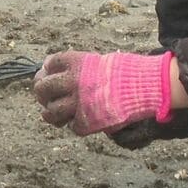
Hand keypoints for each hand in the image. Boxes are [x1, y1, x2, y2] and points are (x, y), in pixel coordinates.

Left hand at [33, 50, 173, 135]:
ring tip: (54, 114)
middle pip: (42, 88)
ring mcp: (78, 103)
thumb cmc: (129, 72)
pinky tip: (78, 121)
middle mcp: (72, 82)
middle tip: (45, 96)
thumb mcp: (101, 62)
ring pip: (51, 112)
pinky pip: (72, 126)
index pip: (50, 63)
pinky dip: (73, 125)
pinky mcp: (86, 121)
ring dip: (51, 113)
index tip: (48, 73)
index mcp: (76, 63)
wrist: (146, 86)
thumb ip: (81, 69)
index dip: (47, 69)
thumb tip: (62, 77)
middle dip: (42, 92)